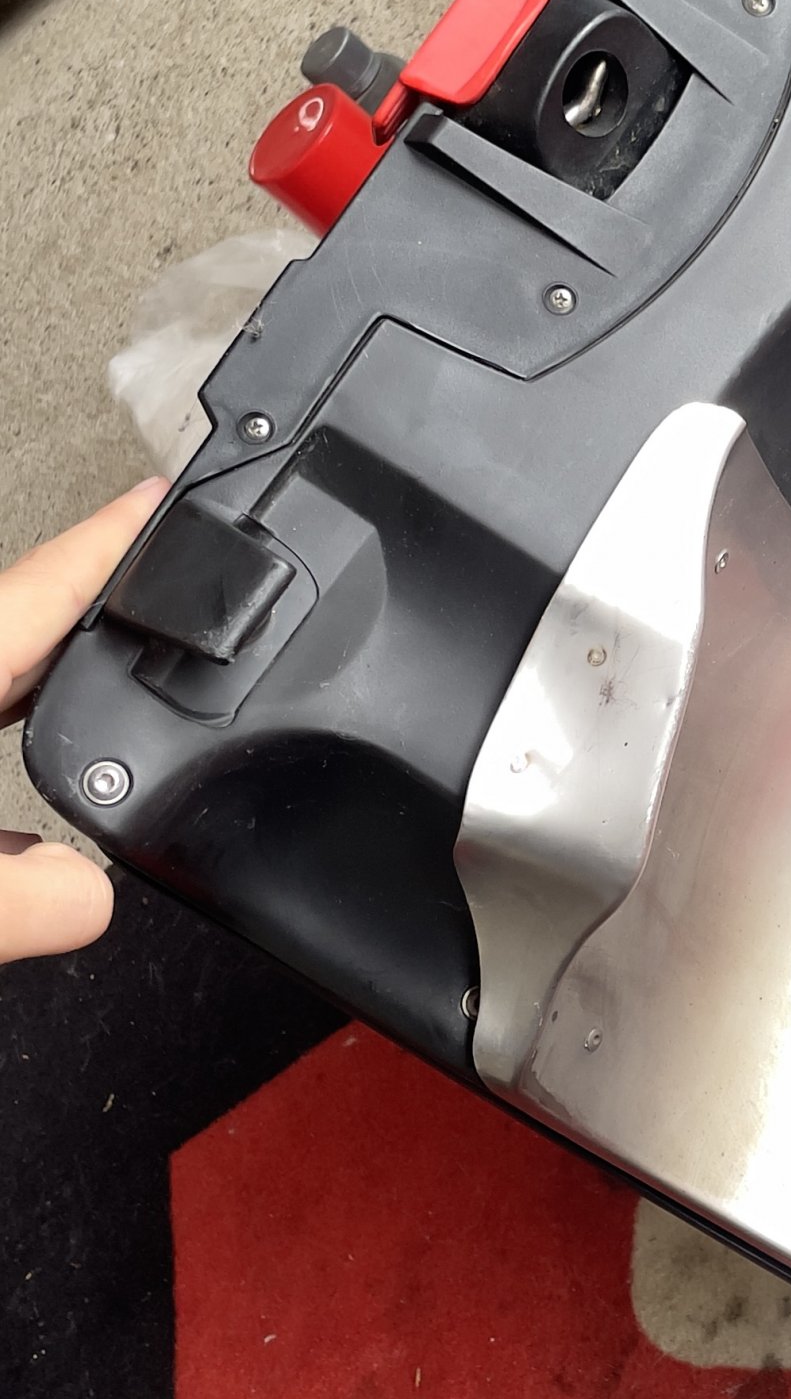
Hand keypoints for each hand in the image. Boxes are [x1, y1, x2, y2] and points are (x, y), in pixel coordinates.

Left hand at [0, 480, 166, 963]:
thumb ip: (15, 901)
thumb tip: (89, 895)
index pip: (36, 592)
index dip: (109, 542)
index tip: (163, 497)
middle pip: (16, 636)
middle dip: (91, 617)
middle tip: (167, 590)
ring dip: (41, 696)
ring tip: (113, 698)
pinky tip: (19, 828)